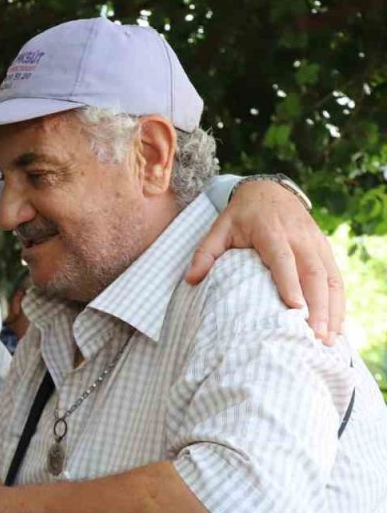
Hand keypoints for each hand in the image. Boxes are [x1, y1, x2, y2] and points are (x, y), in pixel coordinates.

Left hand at [186, 179, 343, 344]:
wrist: (269, 190)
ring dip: (332, 309)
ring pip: (330, 277)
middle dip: (317, 305)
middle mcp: (299, 237)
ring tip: (329, 339)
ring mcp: (316, 243)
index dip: (290, 282)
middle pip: (313, 272)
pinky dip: (338, 303)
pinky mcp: (325, 249)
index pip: (283, 259)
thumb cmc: (241, 215)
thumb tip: (191, 279)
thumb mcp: (219, 227)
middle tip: (315, 335)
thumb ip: (205, 252)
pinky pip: (336, 278)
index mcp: (271, 231)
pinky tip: (336, 327)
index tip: (295, 307)